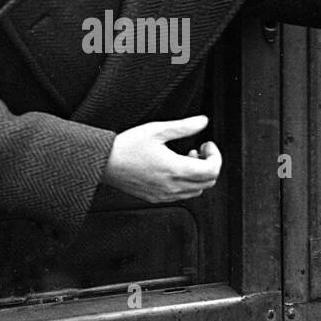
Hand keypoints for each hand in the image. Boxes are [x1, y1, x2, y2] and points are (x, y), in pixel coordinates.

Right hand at [101, 115, 221, 202]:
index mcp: (175, 169)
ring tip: (186, 158)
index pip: (212, 170)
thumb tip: (202, 122)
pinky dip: (186, 183)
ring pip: (197, 191)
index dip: (216, 156)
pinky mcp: (156, 198)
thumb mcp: (157, 130)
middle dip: (210, 165)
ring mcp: (164, 194)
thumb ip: (184, 127)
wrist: (104, 163)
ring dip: (198, 175)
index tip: (207, 144)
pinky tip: (175, 169)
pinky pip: (182, 195)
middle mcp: (172, 186)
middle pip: (208, 183)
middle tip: (200, 150)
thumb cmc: (126, 147)